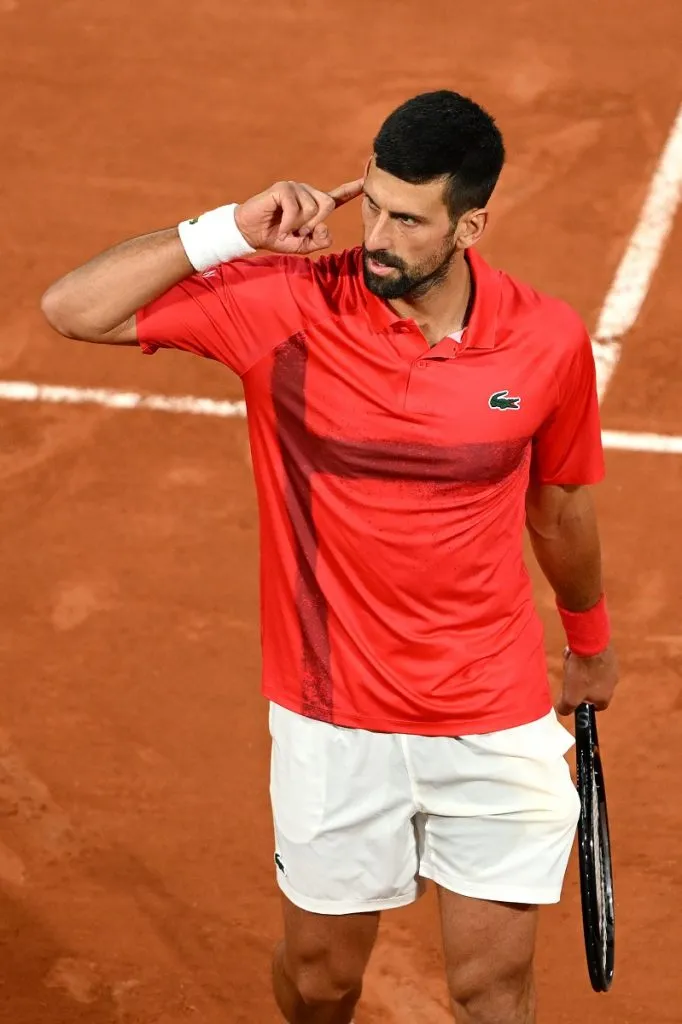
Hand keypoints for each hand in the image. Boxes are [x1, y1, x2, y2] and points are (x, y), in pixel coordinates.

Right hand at [234, 178, 363, 254]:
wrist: (252, 233)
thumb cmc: (276, 237)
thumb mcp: (302, 245)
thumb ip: (319, 241)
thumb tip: (324, 227)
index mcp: (314, 205)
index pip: (338, 196)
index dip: (353, 189)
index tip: (367, 180)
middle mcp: (307, 192)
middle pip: (328, 205)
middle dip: (314, 223)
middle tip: (297, 231)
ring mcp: (295, 188)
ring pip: (312, 208)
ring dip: (298, 225)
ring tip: (285, 227)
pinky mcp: (283, 188)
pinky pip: (296, 208)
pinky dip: (289, 222)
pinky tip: (280, 226)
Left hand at [555, 644, 618, 715]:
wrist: (591, 645)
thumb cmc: (582, 673)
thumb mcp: (570, 696)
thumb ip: (567, 707)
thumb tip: (563, 711)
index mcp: (606, 696)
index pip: (597, 706)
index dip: (585, 704)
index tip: (576, 698)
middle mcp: (612, 683)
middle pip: (593, 687)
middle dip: (580, 683)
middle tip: (570, 676)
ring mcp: (612, 667)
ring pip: (592, 671)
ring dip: (580, 667)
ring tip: (571, 660)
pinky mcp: (608, 654)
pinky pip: (594, 657)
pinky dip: (584, 655)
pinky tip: (575, 651)